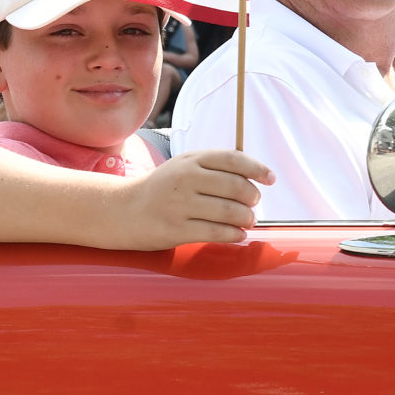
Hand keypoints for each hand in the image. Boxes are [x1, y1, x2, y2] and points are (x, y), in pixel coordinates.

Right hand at [112, 148, 273, 248]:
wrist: (124, 210)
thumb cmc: (163, 188)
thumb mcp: (183, 166)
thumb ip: (215, 166)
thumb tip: (255, 178)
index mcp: (190, 160)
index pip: (233, 160)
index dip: (257, 169)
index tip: (270, 179)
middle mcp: (186, 180)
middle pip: (236, 187)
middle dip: (253, 198)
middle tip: (253, 204)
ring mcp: (180, 205)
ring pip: (230, 212)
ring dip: (247, 218)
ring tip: (247, 220)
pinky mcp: (177, 229)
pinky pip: (217, 233)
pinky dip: (234, 234)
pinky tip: (238, 234)